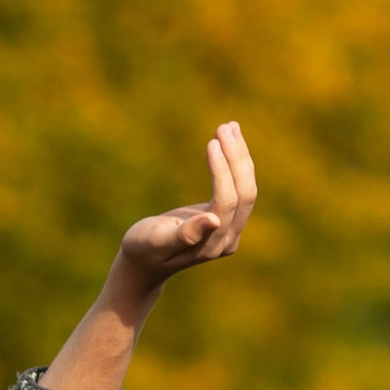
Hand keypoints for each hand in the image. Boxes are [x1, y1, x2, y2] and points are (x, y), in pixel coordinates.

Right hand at [45, 122, 258, 389]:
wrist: (144, 263)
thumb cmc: (143, 249)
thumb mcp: (156, 241)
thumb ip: (184, 234)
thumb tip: (213, 221)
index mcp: (212, 243)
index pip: (227, 202)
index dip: (223, 171)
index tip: (212, 142)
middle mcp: (228, 238)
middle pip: (245, 193)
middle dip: (237, 158)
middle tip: (225, 126)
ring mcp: (230, 230)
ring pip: (245, 188)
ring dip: (239, 156)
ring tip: (229, 126)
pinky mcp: (227, 220)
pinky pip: (239, 187)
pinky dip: (235, 162)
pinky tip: (227, 140)